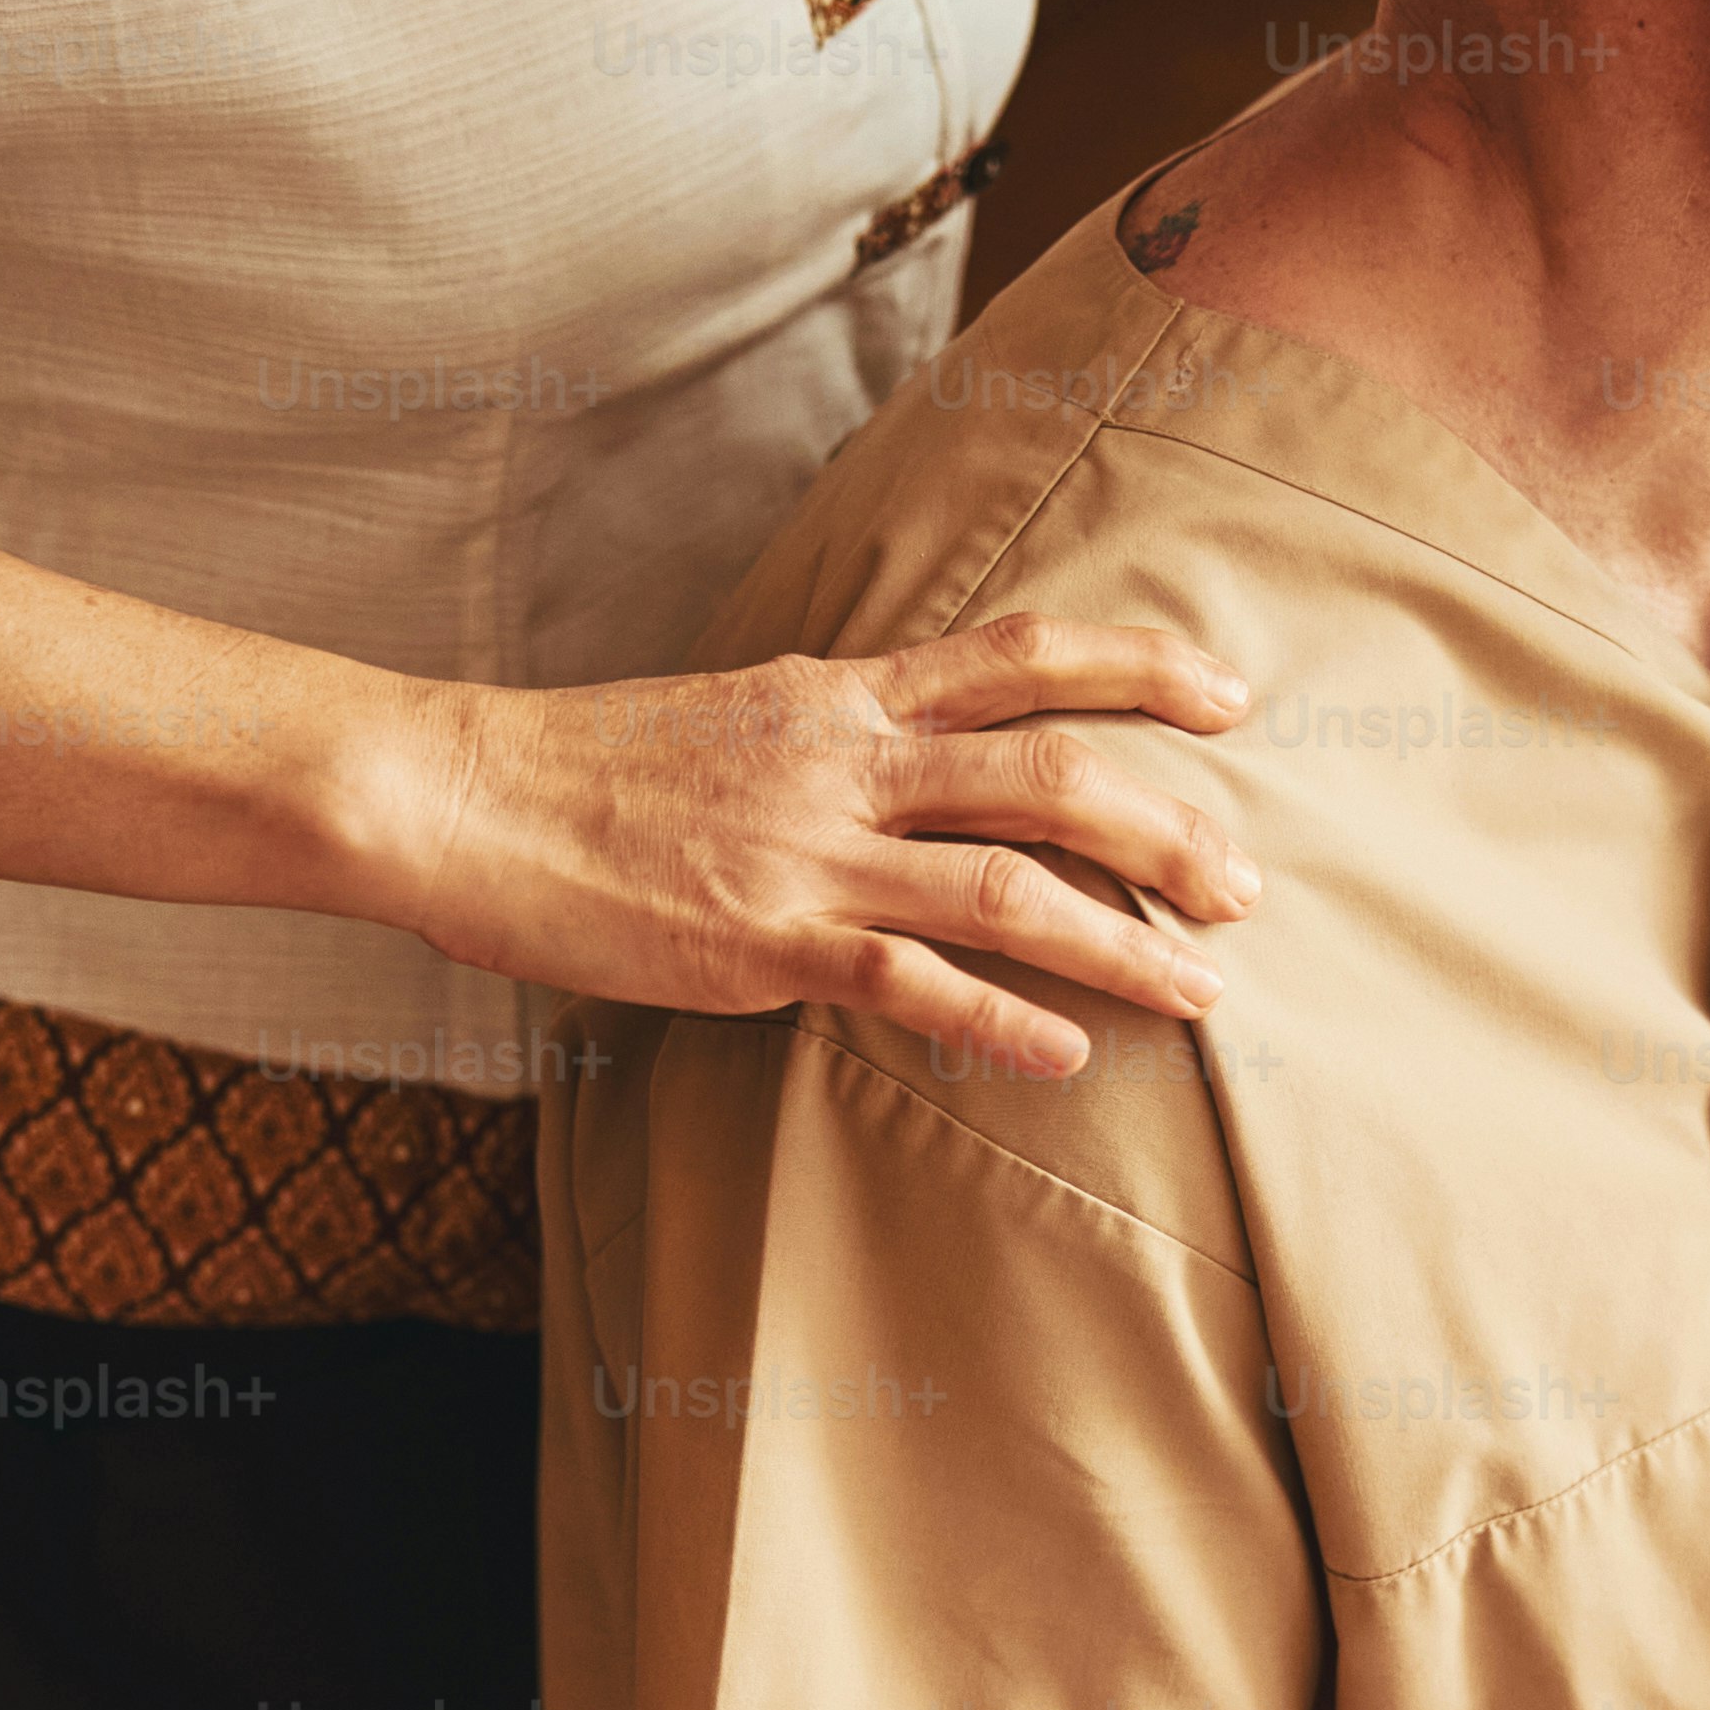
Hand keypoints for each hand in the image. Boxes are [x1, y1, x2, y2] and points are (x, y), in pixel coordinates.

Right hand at [406, 615, 1265, 1077]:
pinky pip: (911, 983)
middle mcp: (846, 762)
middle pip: (1051, 771)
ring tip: (1201, 991)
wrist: (462, 795)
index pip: (1022, 653)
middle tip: (1247, 884)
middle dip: (1169, 827)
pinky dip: (1002, 1021)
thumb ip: (835, 735)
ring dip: (1123, 943)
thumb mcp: (735, 715)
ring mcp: (809, 855)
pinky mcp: (763, 944)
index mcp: (842, 696)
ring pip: (1009, 886)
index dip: (1140, 666)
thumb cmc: (586, 768)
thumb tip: (914, 758)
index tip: (1230, 691)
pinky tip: (1064, 1056)